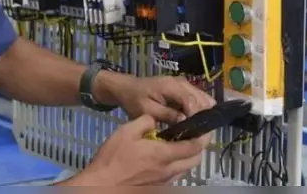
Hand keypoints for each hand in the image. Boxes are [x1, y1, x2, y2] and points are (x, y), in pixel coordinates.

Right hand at [64, 114, 210, 185]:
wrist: (102, 184)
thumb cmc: (113, 157)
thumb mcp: (126, 131)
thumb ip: (145, 122)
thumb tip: (155, 120)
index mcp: (163, 155)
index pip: (194, 146)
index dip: (203, 136)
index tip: (205, 126)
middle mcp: (169, 170)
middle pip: (196, 160)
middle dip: (200, 147)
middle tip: (196, 134)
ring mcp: (164, 181)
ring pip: (187, 169)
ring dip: (190, 157)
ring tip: (183, 144)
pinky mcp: (158, 187)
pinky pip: (176, 176)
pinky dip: (179, 165)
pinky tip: (167, 157)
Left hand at [97, 73, 215, 124]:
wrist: (128, 88)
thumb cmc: (135, 99)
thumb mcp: (146, 110)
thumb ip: (166, 115)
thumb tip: (185, 122)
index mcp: (171, 86)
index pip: (191, 101)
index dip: (196, 117)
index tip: (195, 133)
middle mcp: (182, 82)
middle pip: (203, 99)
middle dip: (203, 116)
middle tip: (198, 134)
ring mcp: (185, 85)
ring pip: (204, 99)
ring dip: (203, 114)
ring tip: (197, 130)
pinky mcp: (185, 90)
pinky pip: (199, 100)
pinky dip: (200, 111)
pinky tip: (194, 123)